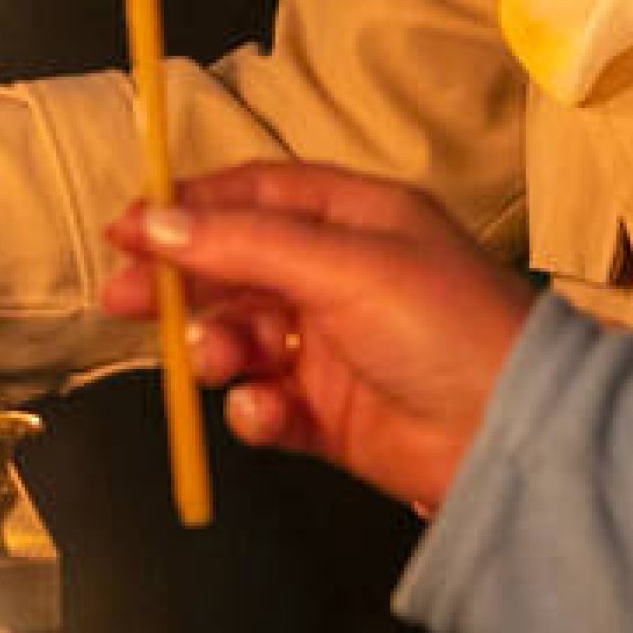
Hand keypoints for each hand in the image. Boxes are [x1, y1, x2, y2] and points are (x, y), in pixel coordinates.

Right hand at [102, 161, 535, 512]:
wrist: (512, 437)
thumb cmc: (447, 327)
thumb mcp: (343, 267)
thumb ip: (245, 245)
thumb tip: (159, 222)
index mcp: (355, 217)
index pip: (255, 195)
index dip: (189, 208)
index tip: (127, 227)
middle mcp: (341, 273)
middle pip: (235, 266)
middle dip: (179, 282)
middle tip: (120, 300)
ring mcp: (335, 345)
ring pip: (243, 336)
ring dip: (218, 348)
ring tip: (221, 363)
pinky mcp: (332, 413)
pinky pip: (266, 403)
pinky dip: (255, 409)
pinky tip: (268, 412)